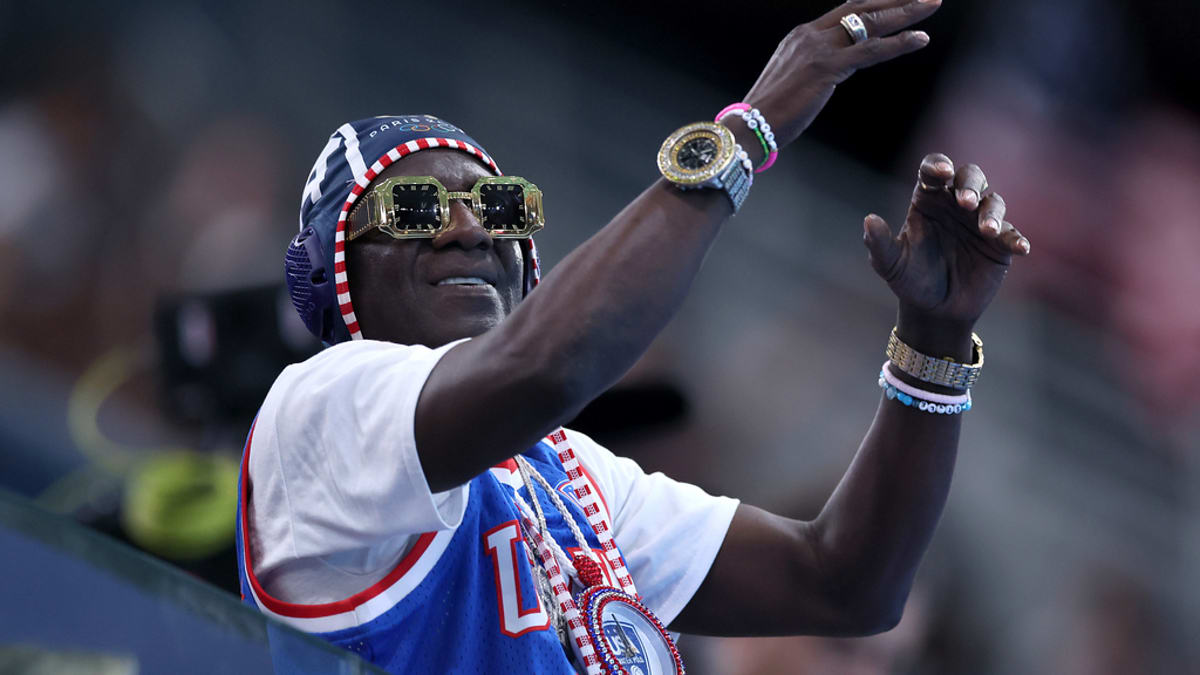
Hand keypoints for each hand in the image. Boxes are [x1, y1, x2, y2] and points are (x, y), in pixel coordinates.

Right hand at [743, 0, 940, 148]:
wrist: (750, 126)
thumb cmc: (769, 114)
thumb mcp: (792, 81)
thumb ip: (813, 69)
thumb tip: (829, 74)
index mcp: (801, 36)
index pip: (845, 11)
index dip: (874, 2)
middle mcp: (810, 34)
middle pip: (861, 6)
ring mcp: (819, 48)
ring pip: (871, 22)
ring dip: (906, 12)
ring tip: (932, 4)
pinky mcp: (827, 67)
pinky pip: (871, 50)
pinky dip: (899, 42)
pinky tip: (920, 38)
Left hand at [862, 154, 1030, 358]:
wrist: (934, 311)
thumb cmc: (909, 280)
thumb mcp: (890, 264)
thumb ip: (879, 243)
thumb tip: (869, 220)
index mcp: (927, 200)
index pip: (932, 172)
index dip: (938, 166)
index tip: (940, 174)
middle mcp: (955, 204)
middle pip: (969, 176)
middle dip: (970, 184)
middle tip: (966, 201)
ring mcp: (979, 221)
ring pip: (992, 201)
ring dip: (992, 212)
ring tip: (987, 230)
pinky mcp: (999, 244)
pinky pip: (1011, 234)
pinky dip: (1015, 238)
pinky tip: (1020, 248)